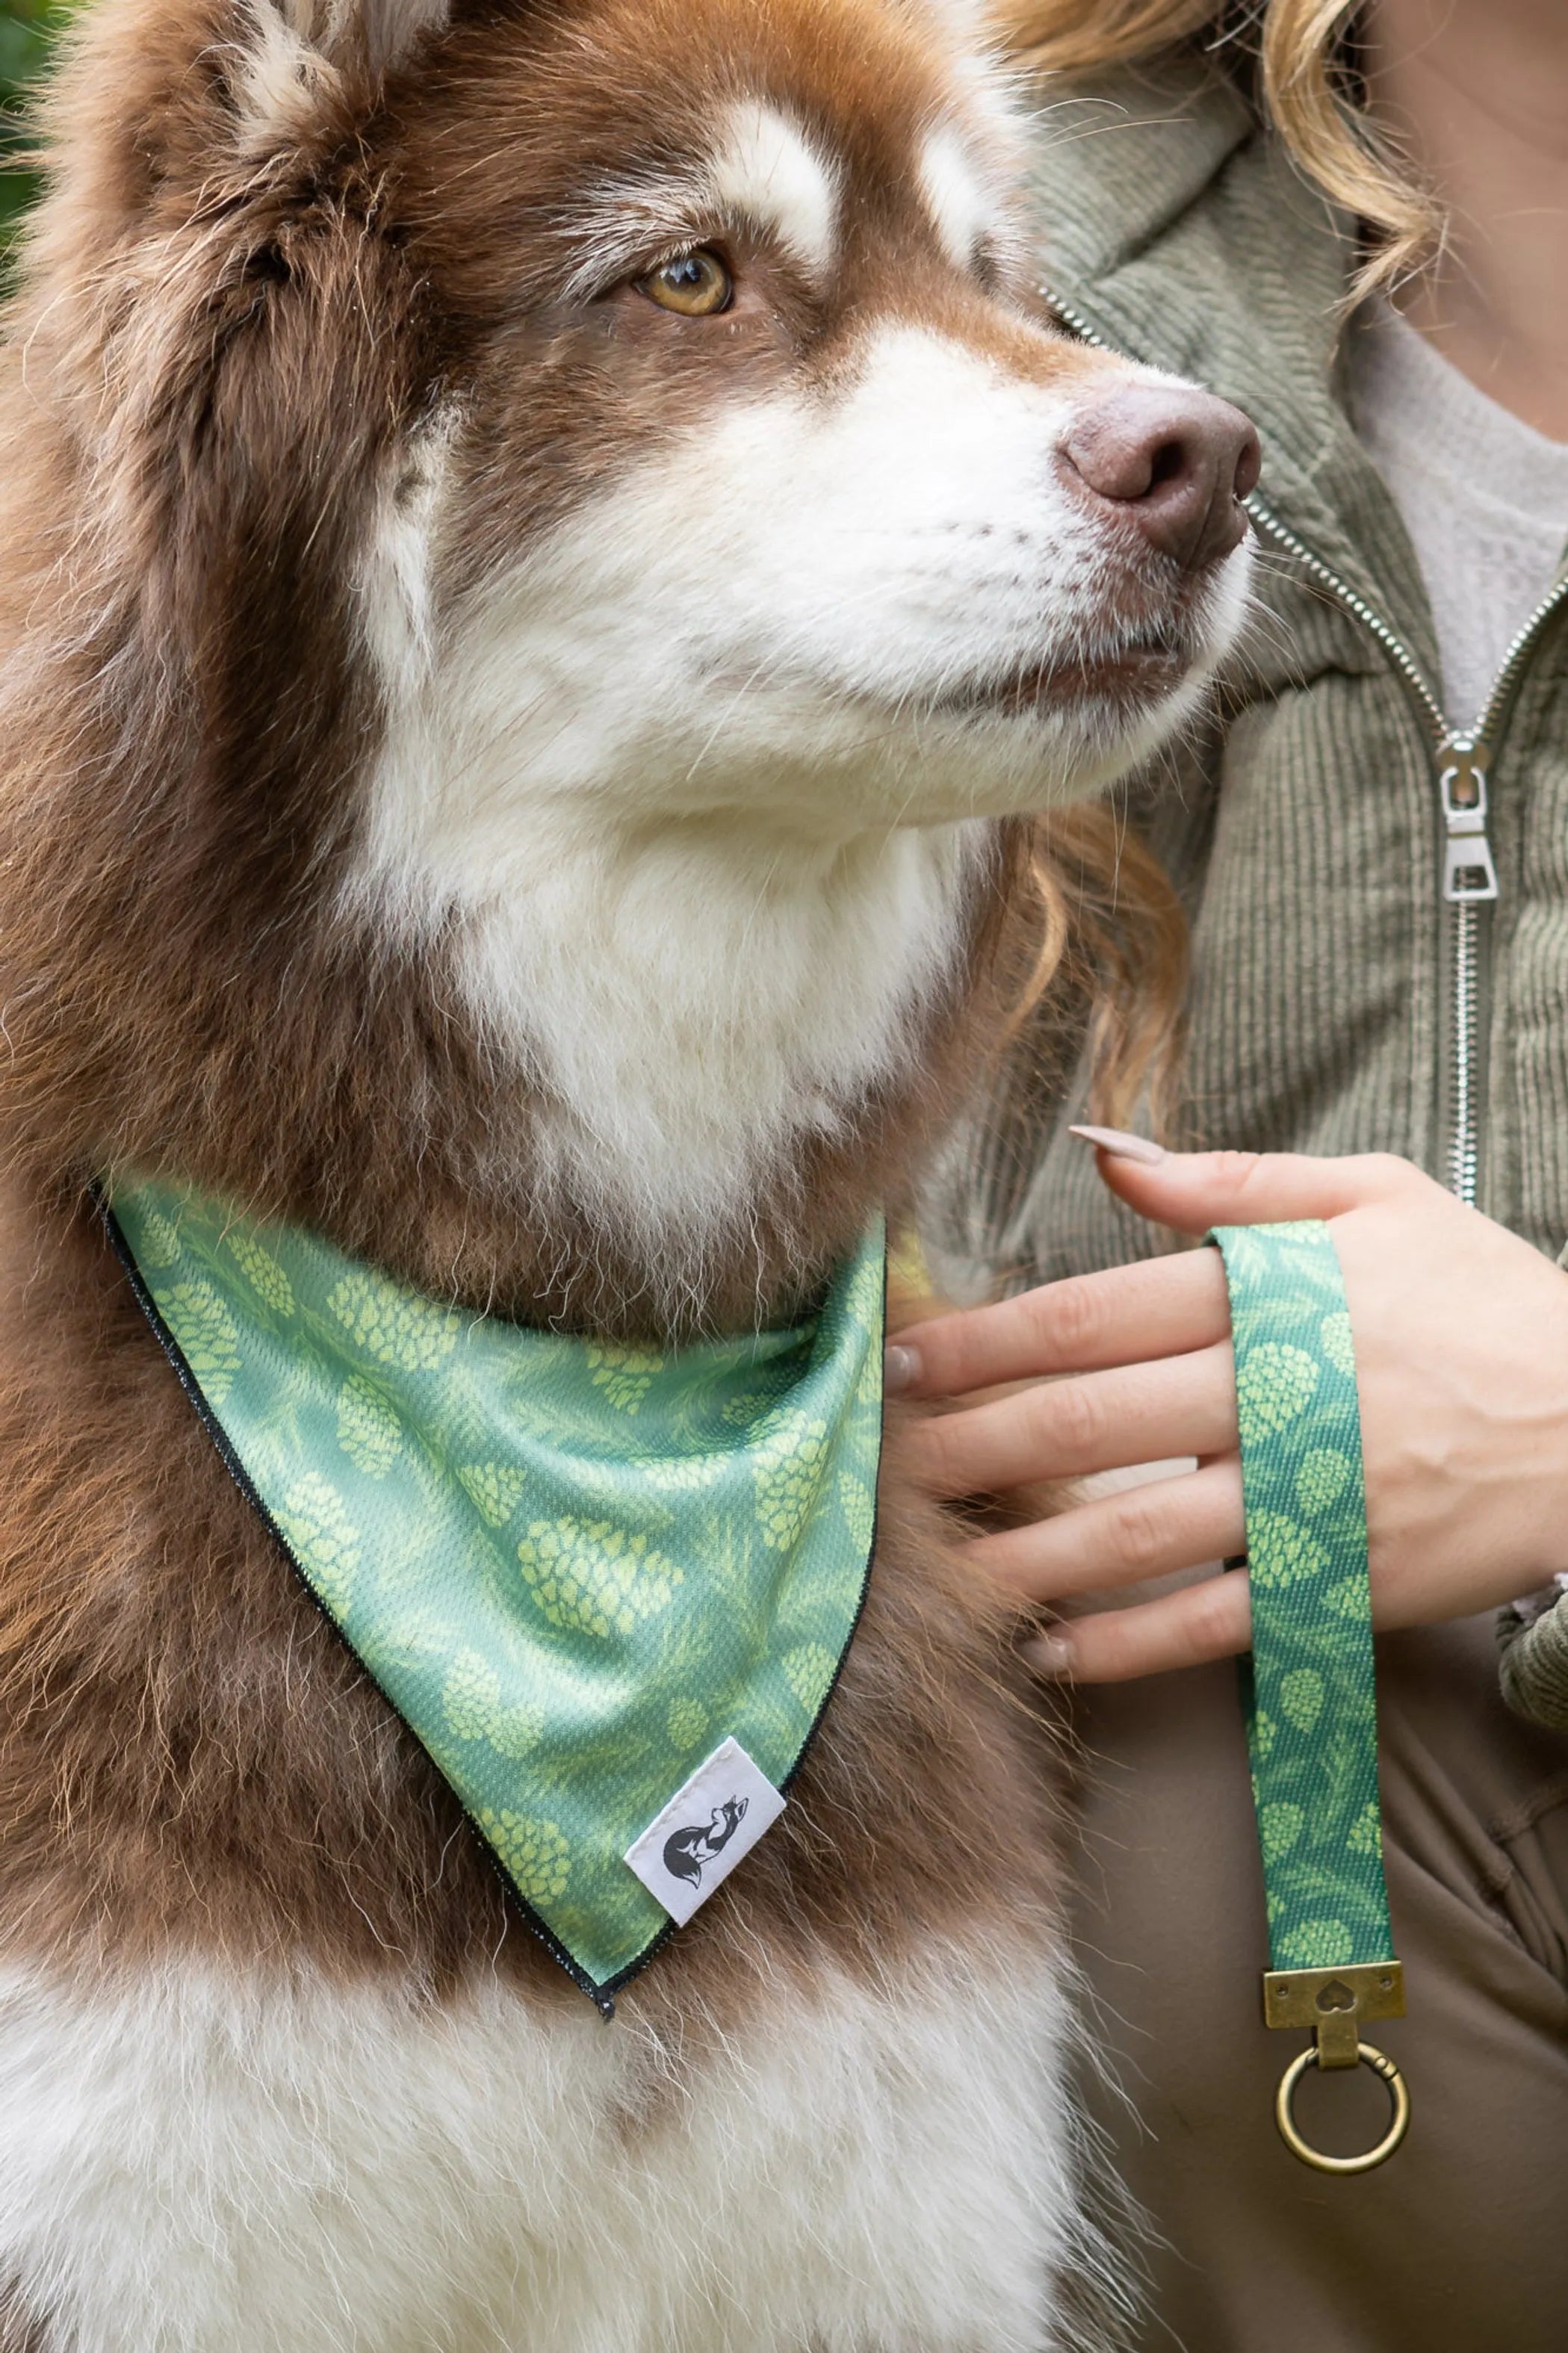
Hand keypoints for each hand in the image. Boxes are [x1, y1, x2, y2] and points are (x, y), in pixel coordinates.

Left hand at [893, 1136, 1567, 1681]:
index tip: (909, 1359)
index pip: (1093, 1317)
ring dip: (1022, 1555)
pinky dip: (1124, 1644)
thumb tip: (1106, 1151)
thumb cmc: (1482, 1301)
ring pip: (1133, 1536)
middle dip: (973, 1446)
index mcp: (1271, 1295)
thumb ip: (1233, 1183)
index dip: (989, 1340)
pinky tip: (1047, 1650)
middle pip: (1088, 1426)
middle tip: (885, 1465)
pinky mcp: (1336, 1585)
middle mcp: (1275, 1397)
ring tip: (935, 1568)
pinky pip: (1210, 1623)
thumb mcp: (1375, 1198)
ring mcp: (1305, 1501)